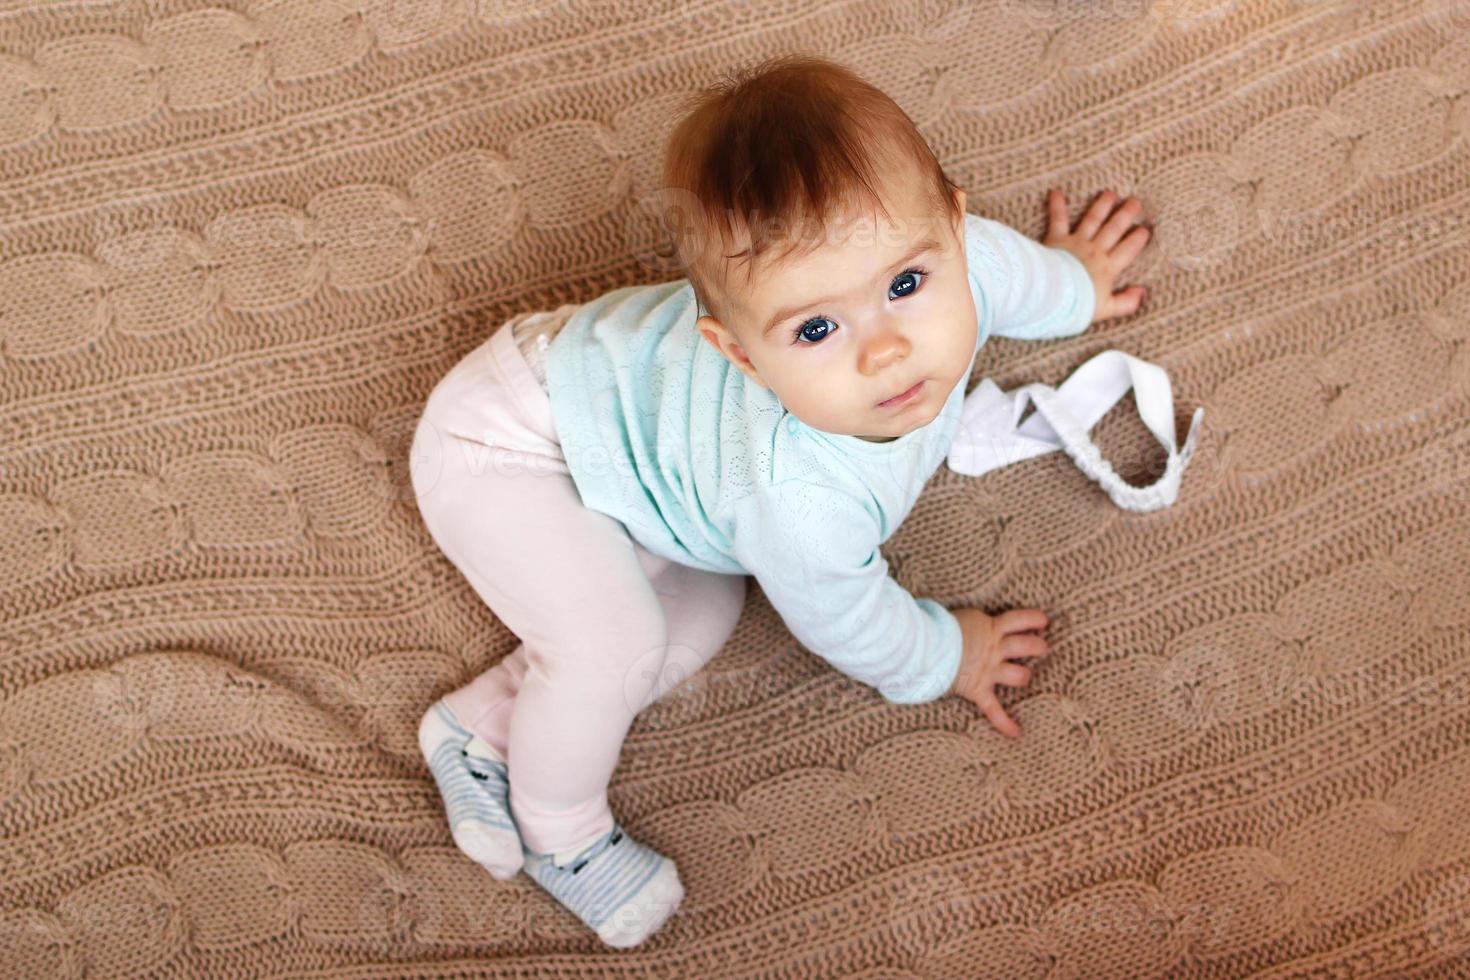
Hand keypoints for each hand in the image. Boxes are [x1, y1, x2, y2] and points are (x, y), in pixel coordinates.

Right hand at [948, 607, 1050, 737]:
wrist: (927, 645)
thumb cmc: (937, 626)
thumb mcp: (960, 616)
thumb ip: (970, 621)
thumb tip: (962, 619)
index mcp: (990, 627)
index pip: (1018, 620)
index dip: (1033, 620)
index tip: (1043, 621)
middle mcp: (994, 649)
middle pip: (1025, 646)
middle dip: (1037, 646)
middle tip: (1041, 647)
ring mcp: (988, 670)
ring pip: (1018, 675)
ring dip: (1024, 676)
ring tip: (1026, 676)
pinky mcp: (977, 689)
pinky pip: (993, 709)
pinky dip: (1003, 722)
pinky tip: (1015, 732)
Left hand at [1044, 188, 1151, 324]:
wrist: (1054, 294)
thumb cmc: (1078, 304)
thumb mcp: (1105, 309)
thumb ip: (1125, 302)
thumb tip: (1142, 292)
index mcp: (1108, 267)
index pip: (1127, 250)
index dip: (1137, 240)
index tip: (1145, 230)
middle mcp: (1095, 250)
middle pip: (1114, 229)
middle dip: (1126, 215)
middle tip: (1136, 202)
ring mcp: (1076, 242)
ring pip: (1092, 220)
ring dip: (1102, 206)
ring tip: (1111, 194)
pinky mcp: (1057, 239)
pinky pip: (1058, 219)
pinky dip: (1057, 205)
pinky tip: (1056, 192)